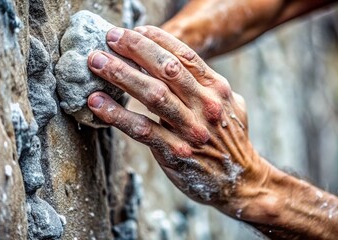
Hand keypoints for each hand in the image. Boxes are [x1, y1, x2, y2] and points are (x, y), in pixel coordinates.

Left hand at [86, 26, 278, 219]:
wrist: (241, 181)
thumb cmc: (230, 140)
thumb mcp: (229, 105)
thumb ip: (206, 84)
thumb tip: (179, 63)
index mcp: (217, 90)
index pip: (185, 56)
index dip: (157, 39)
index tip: (135, 30)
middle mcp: (205, 106)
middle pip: (166, 68)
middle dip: (135, 49)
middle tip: (110, 37)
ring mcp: (190, 130)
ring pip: (152, 94)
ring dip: (121, 75)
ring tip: (96, 61)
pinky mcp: (175, 152)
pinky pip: (141, 129)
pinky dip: (117, 114)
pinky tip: (96, 103)